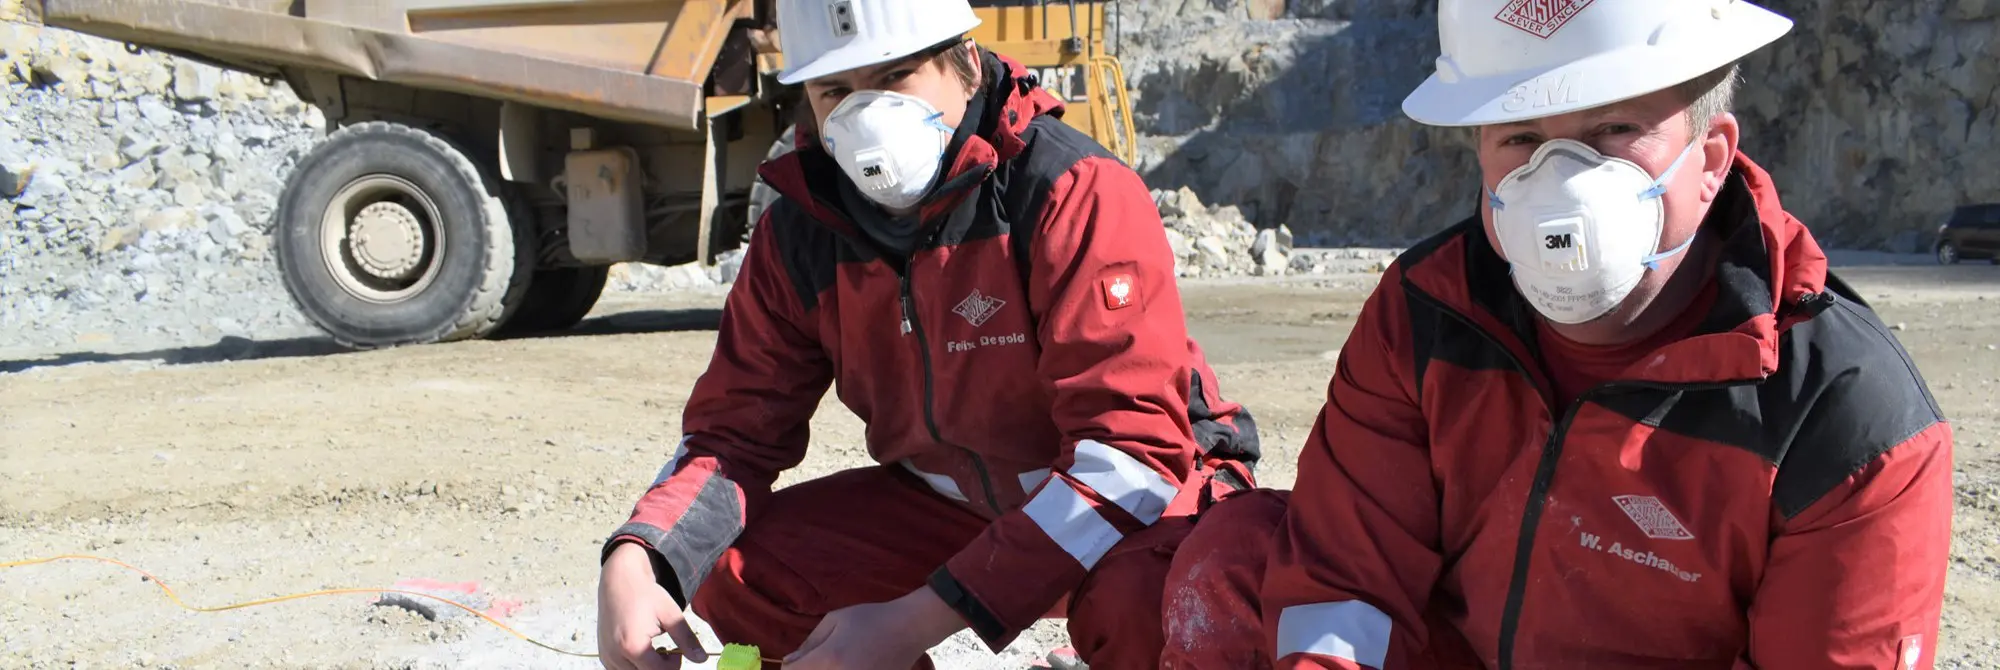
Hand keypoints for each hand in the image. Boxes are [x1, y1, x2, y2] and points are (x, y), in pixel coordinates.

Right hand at [597, 542, 706, 669]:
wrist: (619, 579)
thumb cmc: (645, 594)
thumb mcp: (671, 614)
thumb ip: (687, 639)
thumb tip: (702, 659)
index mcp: (633, 646)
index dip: (673, 665)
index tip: (677, 652)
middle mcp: (616, 655)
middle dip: (660, 668)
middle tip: (667, 652)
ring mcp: (607, 656)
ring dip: (647, 668)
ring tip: (652, 649)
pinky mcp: (603, 654)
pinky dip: (633, 666)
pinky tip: (640, 650)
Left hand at [783, 586, 965, 669]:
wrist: (910, 629)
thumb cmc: (872, 618)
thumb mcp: (835, 620)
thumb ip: (809, 643)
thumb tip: (789, 662)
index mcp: (829, 659)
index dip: (791, 665)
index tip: (799, 659)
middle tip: (821, 661)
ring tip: (838, 662)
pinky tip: (853, 666)